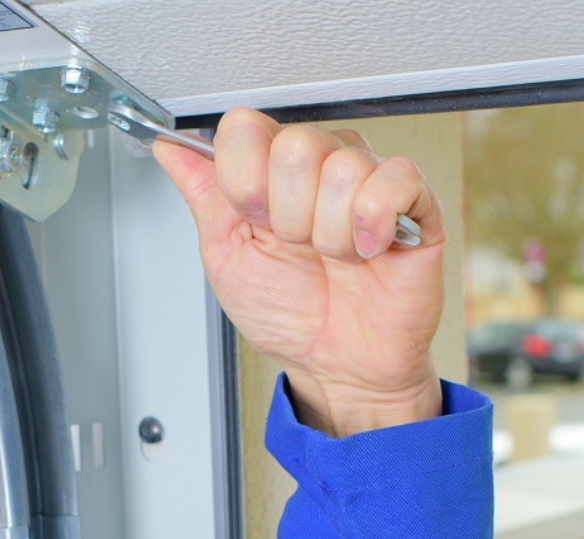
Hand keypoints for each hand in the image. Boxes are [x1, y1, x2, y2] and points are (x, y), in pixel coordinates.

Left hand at [154, 108, 445, 436]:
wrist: (338, 366)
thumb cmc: (288, 316)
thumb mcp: (226, 255)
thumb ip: (202, 194)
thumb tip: (168, 147)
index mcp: (270, 172)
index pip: (245, 127)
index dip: (243, 179)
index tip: (253, 219)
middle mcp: (319, 166)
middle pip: (295, 145)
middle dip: (288, 216)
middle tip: (299, 247)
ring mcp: (367, 180)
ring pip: (341, 168)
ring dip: (329, 234)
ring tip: (336, 258)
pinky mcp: (415, 202)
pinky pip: (394, 179)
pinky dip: (373, 224)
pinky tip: (369, 251)